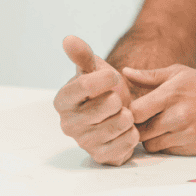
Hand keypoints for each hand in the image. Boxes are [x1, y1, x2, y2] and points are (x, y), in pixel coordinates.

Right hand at [53, 35, 138, 165]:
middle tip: (117, 100)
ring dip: (128, 116)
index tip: (114, 76)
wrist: (119, 111)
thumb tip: (68, 38)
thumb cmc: (104, 88)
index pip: (83, 86)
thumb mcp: (95, 68)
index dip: (104, 79)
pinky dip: (132, 134)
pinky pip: (125, 144)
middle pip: (106, 105)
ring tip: (124, 113)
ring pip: (119, 124)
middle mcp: (68, 124)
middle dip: (119, 99)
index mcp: (63, 101)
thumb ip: (82, 55)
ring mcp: (84, 142)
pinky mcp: (102, 156)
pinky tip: (128, 129)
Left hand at [123, 64, 195, 155]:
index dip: (130, 114)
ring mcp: (184, 133)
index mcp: (171, 94)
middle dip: (138, 128)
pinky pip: (166, 151)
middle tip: (145, 122)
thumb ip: (151, 76)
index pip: (134, 111)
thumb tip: (125, 72)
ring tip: (161, 128)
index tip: (135, 111)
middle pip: (139, 131)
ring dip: (151, 139)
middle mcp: (176, 115)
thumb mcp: (181, 74)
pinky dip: (166, 145)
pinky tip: (175, 134)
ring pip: (150, 145)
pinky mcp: (190, 148)